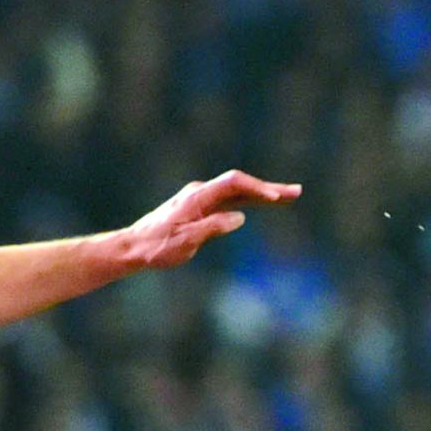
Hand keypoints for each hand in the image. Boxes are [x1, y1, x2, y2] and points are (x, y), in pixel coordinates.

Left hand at [122, 170, 301, 270]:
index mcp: (197, 197)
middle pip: (240, 184)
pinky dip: (249, 200)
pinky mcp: (201, 208)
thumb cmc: (157, 247)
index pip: (234, 184)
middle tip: (296, 192)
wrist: (134, 247)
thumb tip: (240, 217)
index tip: (275, 198)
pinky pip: (230, 200)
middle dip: (269, 188)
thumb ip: (212, 228)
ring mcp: (201, 199)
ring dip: (263, 193)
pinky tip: (262, 203)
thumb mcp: (185, 242)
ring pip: (237, 192)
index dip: (257, 188)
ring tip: (288, 197)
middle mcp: (201, 193)